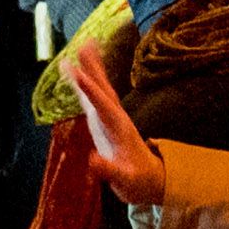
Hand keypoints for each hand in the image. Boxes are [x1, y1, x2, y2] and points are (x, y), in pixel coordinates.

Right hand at [66, 40, 163, 208]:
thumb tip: (93, 160)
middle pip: (104, 89)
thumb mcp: (126, 182)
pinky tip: (78, 72)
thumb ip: (110, 171)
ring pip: (101, 88)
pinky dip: (86, 83)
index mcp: (120, 129)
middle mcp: (117, 118)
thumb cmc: (138, 183)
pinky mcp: (105, 121)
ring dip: (92, 68)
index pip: (103, 105)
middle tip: (84, 45)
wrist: (150, 180)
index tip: (78, 74)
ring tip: (83, 45)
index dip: (90, 90)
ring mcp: (111, 118)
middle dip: (93, 68)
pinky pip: (94, 97)